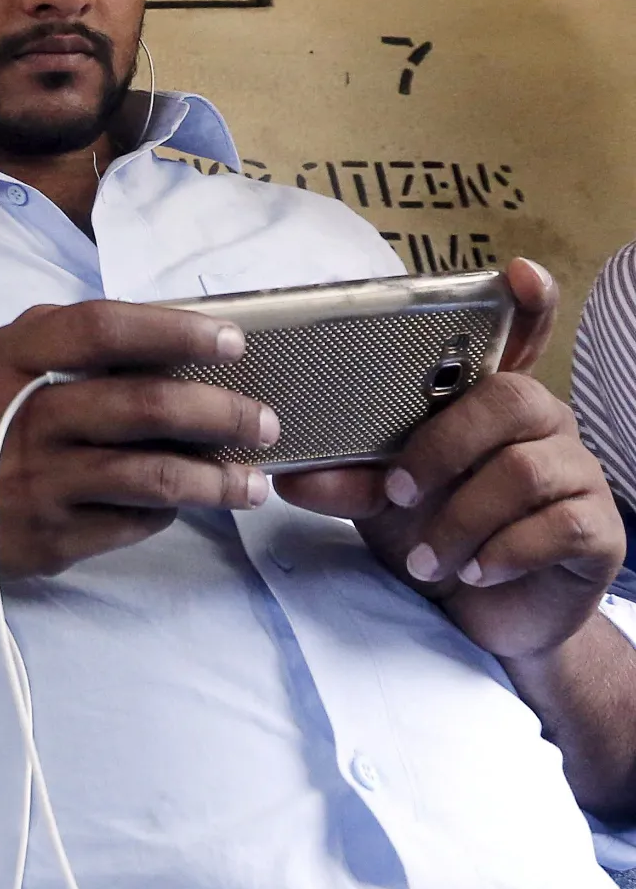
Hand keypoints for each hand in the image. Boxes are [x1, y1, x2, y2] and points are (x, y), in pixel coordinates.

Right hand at [0, 298, 273, 592]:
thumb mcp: (1, 362)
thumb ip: (68, 339)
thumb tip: (169, 333)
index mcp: (12, 361)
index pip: (101, 330)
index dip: (173, 331)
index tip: (231, 341)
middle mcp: (24, 419)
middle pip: (140, 407)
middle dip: (220, 413)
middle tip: (265, 422)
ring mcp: (37, 484)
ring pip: (150, 478)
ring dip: (216, 480)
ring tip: (254, 482)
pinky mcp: (51, 539)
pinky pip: (132, 522)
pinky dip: (169, 511)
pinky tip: (187, 503)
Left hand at [278, 258, 622, 658]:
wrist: (482, 616)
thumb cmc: (433, 535)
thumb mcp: (379, 504)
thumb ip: (345, 480)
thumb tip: (290, 475)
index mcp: (489, 405)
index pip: (522, 338)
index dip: (528, 304)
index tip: (518, 271)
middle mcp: (542, 426)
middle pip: (510, 400)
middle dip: (440, 449)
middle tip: (396, 494)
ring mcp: (577, 473)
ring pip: (523, 470)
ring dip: (458, 520)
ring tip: (427, 559)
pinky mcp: (598, 528)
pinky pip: (557, 526)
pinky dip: (502, 552)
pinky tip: (475, 572)